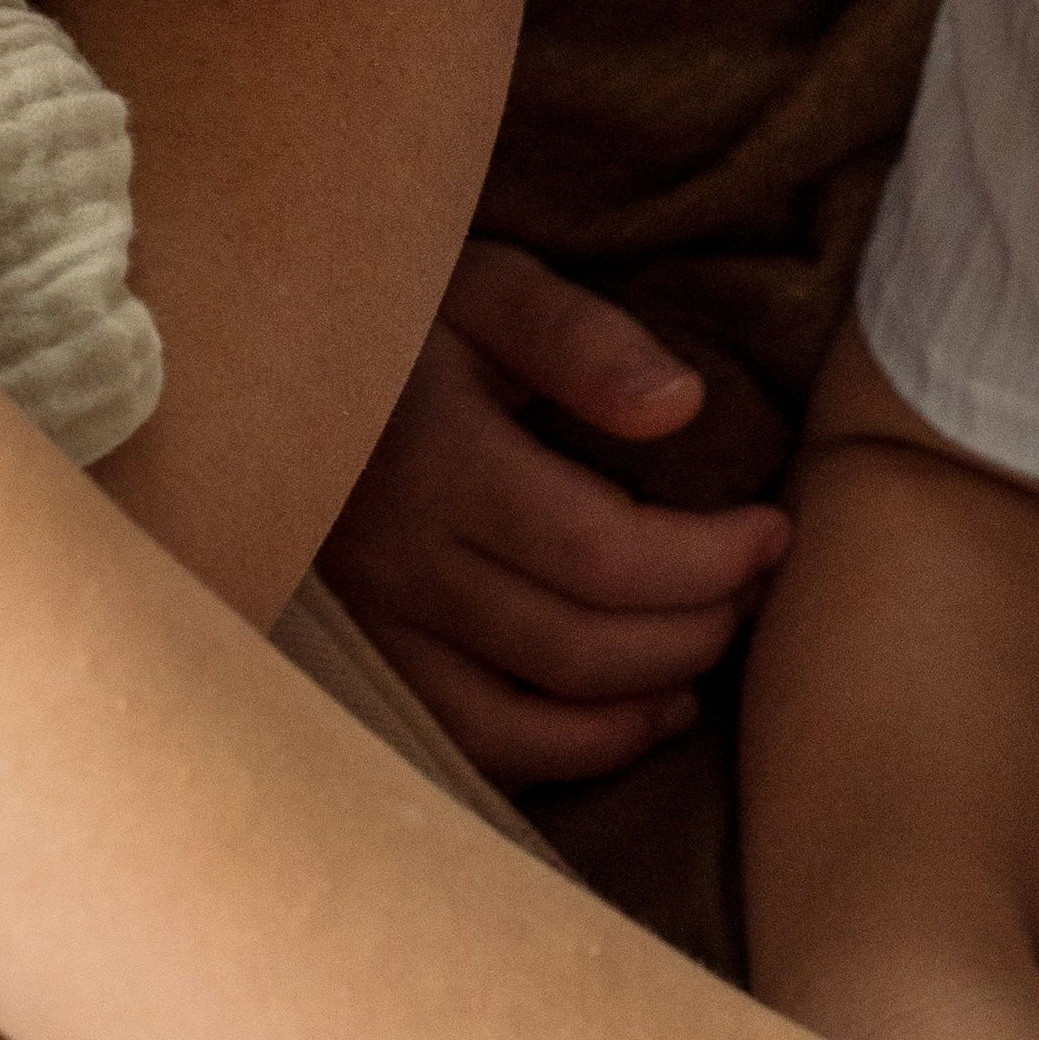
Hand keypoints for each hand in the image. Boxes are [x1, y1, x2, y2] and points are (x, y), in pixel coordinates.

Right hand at [321, 241, 789, 785]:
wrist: (266, 357)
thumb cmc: (404, 315)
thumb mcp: (487, 286)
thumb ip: (581, 338)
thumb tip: (682, 405)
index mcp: (436, 459)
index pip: (605, 552)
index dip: (710, 560)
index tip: (772, 531)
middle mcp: (396, 558)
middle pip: (581, 644)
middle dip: (695, 629)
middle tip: (753, 590)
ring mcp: (372, 624)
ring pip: (529, 719)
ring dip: (639, 705)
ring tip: (704, 657)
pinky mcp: (364, 661)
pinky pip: (471, 746)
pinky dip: (563, 753)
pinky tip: (627, 718)